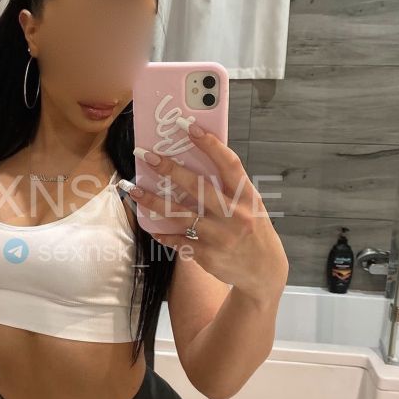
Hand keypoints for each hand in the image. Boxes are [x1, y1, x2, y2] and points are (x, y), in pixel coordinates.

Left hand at [129, 128, 288, 301]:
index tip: (188, 127)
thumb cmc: (253, 230)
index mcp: (246, 197)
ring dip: (153, 202)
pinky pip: (177, 240)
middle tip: (146, 156)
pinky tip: (149, 225)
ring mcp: (219, 236)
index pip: (229, 164)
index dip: (209, 144)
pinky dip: (162, 232)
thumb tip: (196, 163)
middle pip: (197, 187)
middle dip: (169, 170)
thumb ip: (229, 188)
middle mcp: (234, 215)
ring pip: (179, 215)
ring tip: (134, 190)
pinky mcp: (206, 255)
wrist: (264, 271)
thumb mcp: (251, 205)